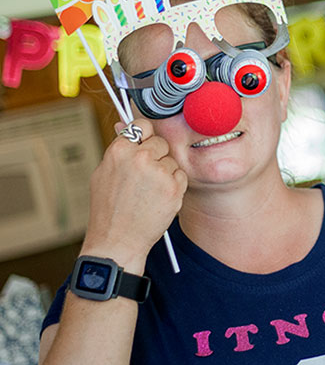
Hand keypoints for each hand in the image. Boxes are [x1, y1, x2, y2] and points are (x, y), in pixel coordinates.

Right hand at [82, 118, 186, 265]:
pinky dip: (174, 186)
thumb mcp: (103, 173)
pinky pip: (181, 176)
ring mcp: (159, 173)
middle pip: (161, 142)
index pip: (142, 125)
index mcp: (119, 151)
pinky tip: (158, 198)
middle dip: (157, 155)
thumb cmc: (108, 209)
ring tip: (148, 191)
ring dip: (165, 173)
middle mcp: (140, 158)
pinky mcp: (174, 188)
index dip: (145, 135)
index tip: (145, 144)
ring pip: (172, 161)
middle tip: (145, 176)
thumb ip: (118, 149)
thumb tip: (123, 125)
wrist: (117, 239)